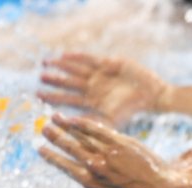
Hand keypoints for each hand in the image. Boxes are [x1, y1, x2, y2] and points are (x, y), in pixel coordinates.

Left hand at [38, 53, 169, 126]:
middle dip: (55, 80)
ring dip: (62, 65)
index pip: (69, 99)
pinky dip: (77, 57)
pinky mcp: (109, 63)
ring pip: (76, 69)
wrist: (153, 97)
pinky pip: (89, 59)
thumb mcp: (111, 122)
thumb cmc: (133, 111)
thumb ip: (92, 124)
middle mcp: (95, 87)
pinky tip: (64, 55)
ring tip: (46, 62)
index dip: (54, 96)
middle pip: (70, 82)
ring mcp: (101, 75)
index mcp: (94, 102)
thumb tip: (70, 128)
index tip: (38, 95)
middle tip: (41, 76)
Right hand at [40, 114, 185, 187]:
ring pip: (80, 137)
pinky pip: (98, 130)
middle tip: (43, 128)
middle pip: (70, 148)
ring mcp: (107, 154)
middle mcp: (96, 168)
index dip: (52, 157)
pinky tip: (75, 118)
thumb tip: (89, 182)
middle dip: (55, 138)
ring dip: (65, 126)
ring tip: (53, 118)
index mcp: (91, 184)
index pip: (65, 166)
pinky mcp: (121, 143)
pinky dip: (84, 123)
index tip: (41, 149)